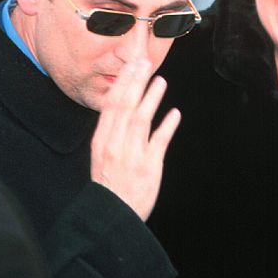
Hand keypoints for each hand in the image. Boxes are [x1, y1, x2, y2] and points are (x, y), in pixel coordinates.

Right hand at [90, 58, 180, 220]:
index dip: (122, 84)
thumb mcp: (102, 156)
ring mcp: (132, 155)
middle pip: (125, 107)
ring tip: (160, 81)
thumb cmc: (110, 184)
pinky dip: (167, 126)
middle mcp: (115, 145)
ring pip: (141, 120)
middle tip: (144, 63)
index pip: (111, 106)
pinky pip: (159, 142)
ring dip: (151, 98)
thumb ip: (112, 132)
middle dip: (135, 83)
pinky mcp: (149, 166)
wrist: (112, 215)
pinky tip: (175, 113)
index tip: (130, 66)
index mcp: (102, 141)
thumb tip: (122, 107)